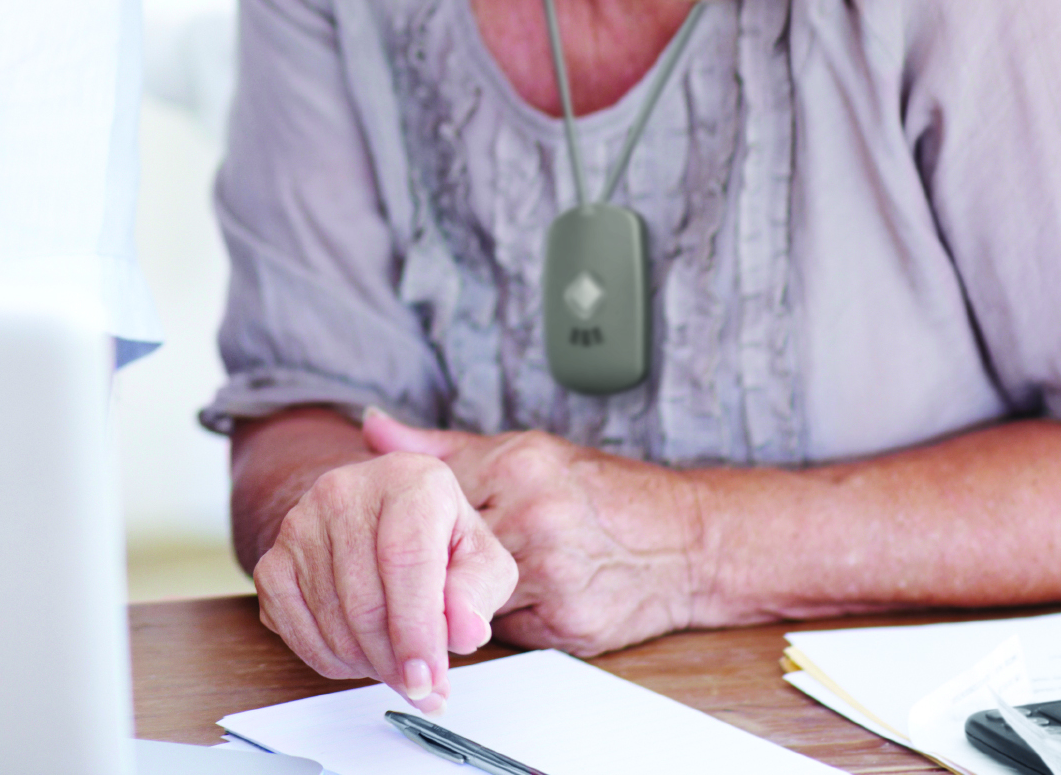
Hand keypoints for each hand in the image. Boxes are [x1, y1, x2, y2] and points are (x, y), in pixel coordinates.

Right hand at [250, 425, 514, 710]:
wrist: (382, 517)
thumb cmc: (437, 539)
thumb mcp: (481, 560)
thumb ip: (478, 594)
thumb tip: (464, 630)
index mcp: (411, 481)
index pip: (405, 559)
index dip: (416, 629)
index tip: (426, 678)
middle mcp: (347, 490)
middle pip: (364, 600)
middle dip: (394, 660)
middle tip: (419, 686)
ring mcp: (301, 522)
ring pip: (330, 620)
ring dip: (366, 663)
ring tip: (395, 663)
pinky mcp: (274, 555)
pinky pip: (292, 625)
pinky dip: (327, 656)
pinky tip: (358, 652)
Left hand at [360, 409, 707, 655]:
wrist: (688, 541)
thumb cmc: (602, 493)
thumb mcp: (525, 451)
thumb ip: (442, 447)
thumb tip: (372, 427)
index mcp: (516, 465)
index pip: (430, 500)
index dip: (411, 524)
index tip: (395, 534)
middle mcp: (534, 516)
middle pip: (444, 553)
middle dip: (429, 567)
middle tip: (421, 571)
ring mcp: (553, 573)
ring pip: (468, 598)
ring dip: (459, 599)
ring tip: (466, 587)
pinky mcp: (569, 625)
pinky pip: (506, 633)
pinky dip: (500, 623)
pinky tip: (513, 606)